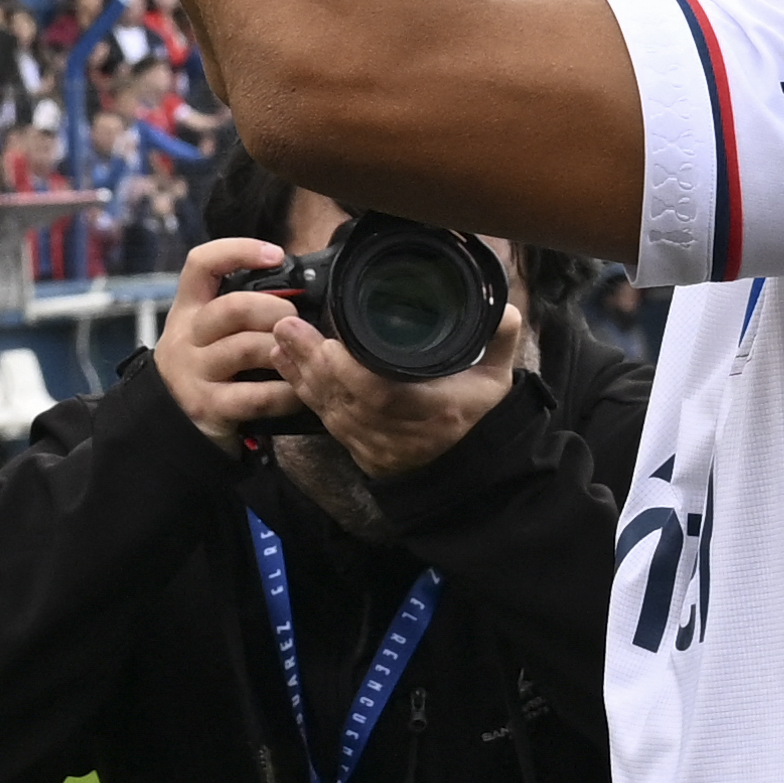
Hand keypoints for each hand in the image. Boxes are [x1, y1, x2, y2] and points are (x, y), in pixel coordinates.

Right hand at [158, 235, 304, 450]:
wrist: (167, 422)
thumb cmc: (204, 366)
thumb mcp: (207, 331)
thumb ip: (239, 308)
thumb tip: (297, 286)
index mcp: (188, 309)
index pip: (201, 264)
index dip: (238, 251)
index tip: (275, 255)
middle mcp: (186, 337)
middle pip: (233, 308)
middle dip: (275, 309)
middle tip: (294, 319)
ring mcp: (195, 373)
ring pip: (246, 348)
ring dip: (284, 349)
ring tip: (301, 354)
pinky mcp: (208, 407)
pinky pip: (257, 395)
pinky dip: (286, 392)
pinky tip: (298, 390)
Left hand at [272, 301, 525, 478]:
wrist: (472, 475)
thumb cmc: (482, 420)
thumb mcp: (498, 380)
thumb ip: (499, 339)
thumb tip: (503, 308)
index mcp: (431, 412)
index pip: (380, 394)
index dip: (349, 371)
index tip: (329, 342)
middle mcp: (396, 433)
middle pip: (342, 398)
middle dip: (310, 363)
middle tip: (288, 327)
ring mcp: (374, 445)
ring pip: (328, 410)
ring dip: (300, 376)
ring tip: (280, 342)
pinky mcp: (360, 451)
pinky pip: (326, 422)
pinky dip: (305, 395)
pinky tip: (288, 370)